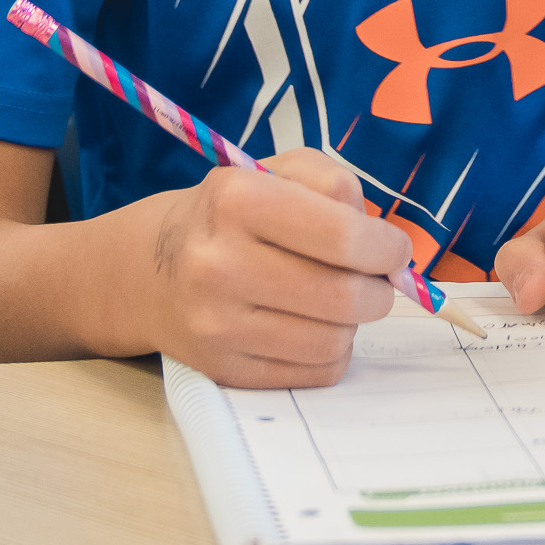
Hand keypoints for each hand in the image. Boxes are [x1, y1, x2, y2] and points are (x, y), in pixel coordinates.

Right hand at [135, 151, 416, 385]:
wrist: (151, 271)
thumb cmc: (232, 215)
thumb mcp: (276, 171)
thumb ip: (335, 185)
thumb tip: (382, 241)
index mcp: (235, 200)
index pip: (342, 237)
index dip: (386, 248)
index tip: (394, 250)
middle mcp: (218, 264)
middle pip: (344, 296)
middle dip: (378, 289)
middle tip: (375, 280)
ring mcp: (217, 323)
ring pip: (334, 340)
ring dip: (352, 321)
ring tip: (334, 299)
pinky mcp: (224, 369)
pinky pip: (315, 372)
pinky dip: (330, 351)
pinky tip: (311, 326)